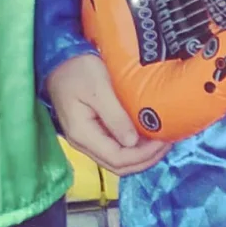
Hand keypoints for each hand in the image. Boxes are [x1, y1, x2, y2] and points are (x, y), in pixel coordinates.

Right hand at [45, 52, 170, 175]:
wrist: (58, 60)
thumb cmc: (78, 70)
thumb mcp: (99, 88)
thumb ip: (115, 116)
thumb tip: (133, 142)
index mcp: (82, 134)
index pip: (117, 159)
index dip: (143, 155)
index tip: (163, 140)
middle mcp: (82, 143)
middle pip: (118, 166)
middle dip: (145, 159)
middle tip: (166, 143)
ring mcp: (86, 139)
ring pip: (117, 160)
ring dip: (141, 156)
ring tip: (160, 141)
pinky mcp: (92, 132)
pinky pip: (114, 149)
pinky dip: (133, 148)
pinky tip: (146, 137)